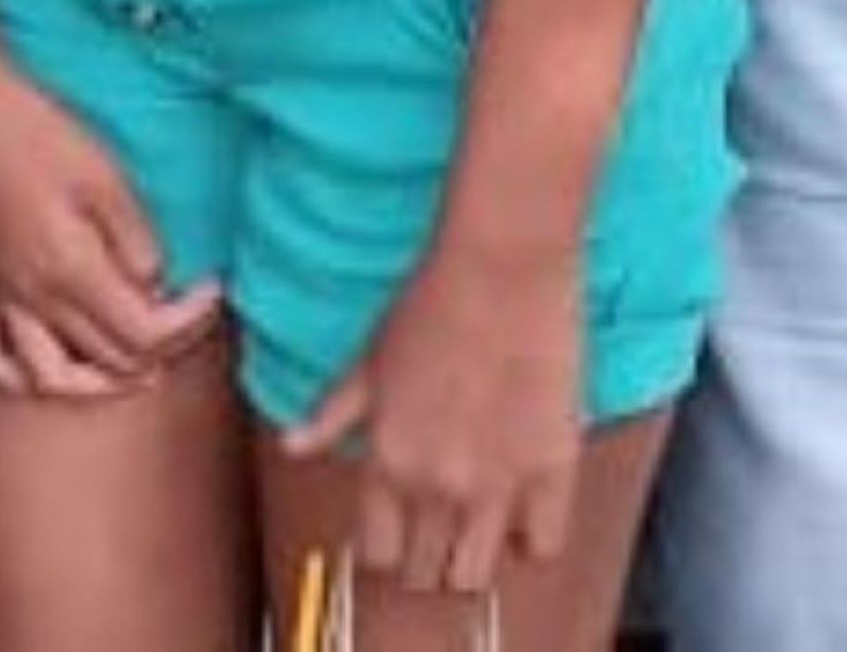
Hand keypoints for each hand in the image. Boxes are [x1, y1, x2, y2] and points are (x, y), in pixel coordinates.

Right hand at [0, 50, 219, 398]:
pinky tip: (50, 368)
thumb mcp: (105, 176)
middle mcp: (34, 299)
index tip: (213, 289)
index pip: (148, 331)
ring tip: (136, 365)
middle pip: (113, 358)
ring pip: (54, 377)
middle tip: (188, 313)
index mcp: (73, 270)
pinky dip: (22, 377)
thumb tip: (156, 285)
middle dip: (165, 344)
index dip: (192, 319)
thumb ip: (137, 240)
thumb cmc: (36, 132)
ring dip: (103, 381)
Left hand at [284, 236, 586, 599]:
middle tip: (434, 535)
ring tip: (475, 530)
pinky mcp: (552, 473)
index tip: (392, 538)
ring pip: (478, 574)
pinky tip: (523, 512)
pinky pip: (543, 547)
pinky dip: (532, 539)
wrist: (500, 272)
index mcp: (385, 461)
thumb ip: (332, 415)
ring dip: (472, 560)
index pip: (376, 553)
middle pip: (426, 574)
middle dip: (426, 562)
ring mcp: (497, 486)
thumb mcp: (366, 362)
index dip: (382, 552)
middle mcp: (436, 486)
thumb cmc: (427, 306)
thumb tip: (294, 446)